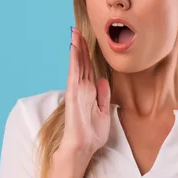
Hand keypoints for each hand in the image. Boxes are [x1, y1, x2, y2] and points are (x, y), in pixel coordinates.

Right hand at [59, 27, 111, 160]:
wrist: (84, 147)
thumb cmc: (92, 134)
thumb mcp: (104, 112)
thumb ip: (103, 96)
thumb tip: (103, 80)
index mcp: (90, 92)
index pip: (89, 69)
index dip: (88, 55)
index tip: (87, 41)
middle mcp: (82, 88)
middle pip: (82, 63)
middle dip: (80, 46)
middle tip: (77, 30)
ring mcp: (77, 90)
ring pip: (77, 64)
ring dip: (76, 48)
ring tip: (74, 33)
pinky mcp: (73, 93)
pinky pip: (74, 73)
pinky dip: (74, 60)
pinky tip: (74, 48)